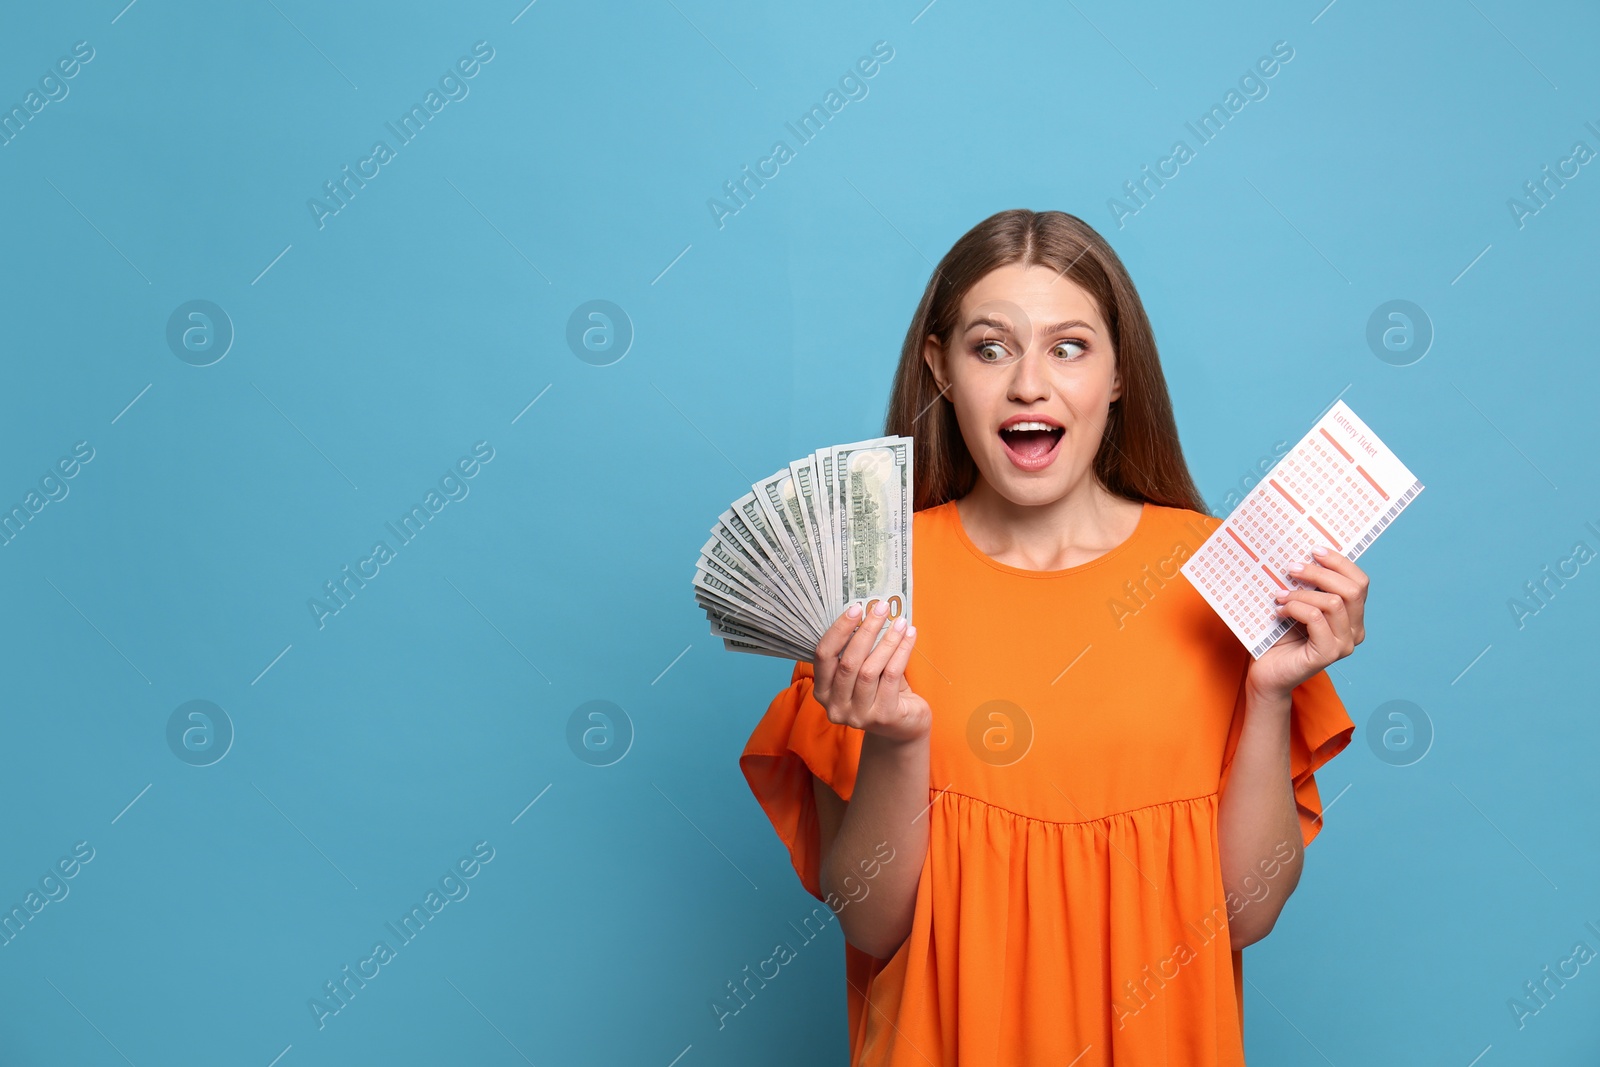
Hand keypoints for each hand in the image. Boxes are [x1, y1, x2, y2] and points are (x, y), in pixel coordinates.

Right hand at [812, 602, 930, 743]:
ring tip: (900, 622)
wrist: (903, 727)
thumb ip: (858, 651)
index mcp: (823, 692)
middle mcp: (835, 706)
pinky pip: (891, 676)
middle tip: (881, 608)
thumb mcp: (862, 672)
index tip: (856, 608)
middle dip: (866, 631)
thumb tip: (868, 611)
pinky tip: (910, 636)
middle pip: (848, 662)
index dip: (838, 630)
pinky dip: (901, 652)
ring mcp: (858, 715)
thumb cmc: (880, 692)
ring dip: (887, 641)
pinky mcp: (883, 717)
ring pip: (870, 670)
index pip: (823, 655)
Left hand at [1247, 546, 1368, 702]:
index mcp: (1353, 616)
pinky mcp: (1328, 654)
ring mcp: (1344, 644)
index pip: (1360, 582)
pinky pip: (1317, 618)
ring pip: (1334, 602)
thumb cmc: (1279, 636)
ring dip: (1302, 593)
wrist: (1265, 672)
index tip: (1313, 550)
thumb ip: (1308, 585)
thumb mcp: (1297, 603)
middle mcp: (1355, 631)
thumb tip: (1302, 553)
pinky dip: (1296, 608)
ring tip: (1279, 595)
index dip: (1339, 562)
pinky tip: (1279, 611)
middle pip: (1352, 589)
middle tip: (1291, 568)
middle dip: (1320, 573)